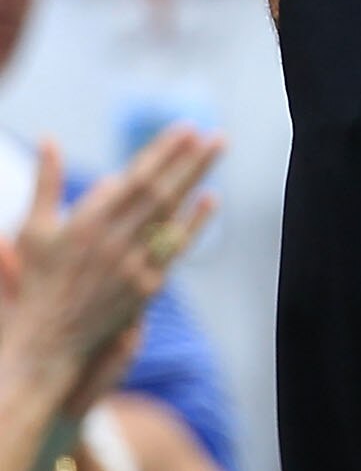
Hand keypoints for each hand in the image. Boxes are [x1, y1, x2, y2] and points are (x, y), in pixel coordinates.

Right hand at [0, 130, 220, 412]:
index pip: (134, 179)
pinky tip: (211, 198)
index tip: (185, 129)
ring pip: (172, 215)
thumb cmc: (38, 280)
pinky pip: (176, 248)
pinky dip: (195, 222)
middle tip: (215, 134)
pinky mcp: (146, 287)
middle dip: (190, 160)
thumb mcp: (34, 229)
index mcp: (85, 224)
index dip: (162, 153)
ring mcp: (132, 265)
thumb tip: (48, 139)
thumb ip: (46, 181)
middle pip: (161, 192)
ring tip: (217, 151)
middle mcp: (112, 242)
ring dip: (197, 181)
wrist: (46, 340)